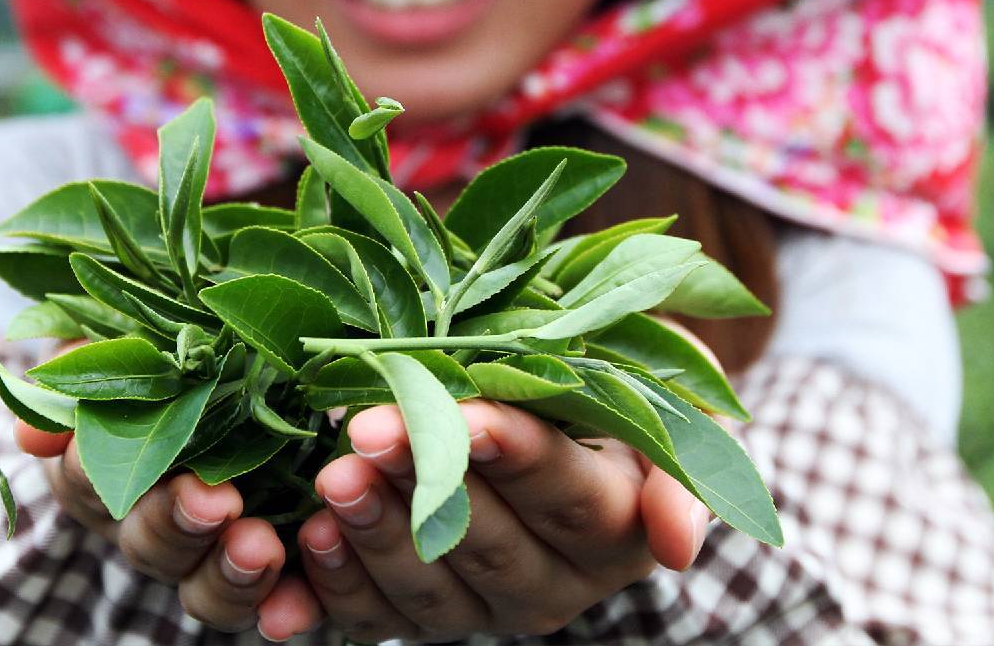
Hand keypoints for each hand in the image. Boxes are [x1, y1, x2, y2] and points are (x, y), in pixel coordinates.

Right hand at [10, 360, 322, 639]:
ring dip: (227, 573)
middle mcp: (155, 524)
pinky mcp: (274, 572)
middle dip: (173, 522)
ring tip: (258, 546)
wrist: (279, 361)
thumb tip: (31, 432)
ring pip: (203, 589)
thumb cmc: (197, 342)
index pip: (83, 481)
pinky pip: (274, 605)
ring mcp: (211, 557)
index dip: (86, 470)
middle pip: (148, 542)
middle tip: (213, 498)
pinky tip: (294, 606)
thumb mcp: (142, 333)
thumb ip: (89, 361)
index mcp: (112, 470)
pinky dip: (283, 609)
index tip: (96, 449)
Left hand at [294, 399, 709, 642]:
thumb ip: (686, 451)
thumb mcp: (664, 384)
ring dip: (376, 536)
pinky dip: (336, 589)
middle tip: (370, 432)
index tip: (468, 417)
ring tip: (333, 479)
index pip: (570, 496)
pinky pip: (376, 619)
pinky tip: (307, 541)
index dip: (518, 458)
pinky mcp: (419, 615)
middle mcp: (555, 583)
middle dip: (427, 488)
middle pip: (492, 547)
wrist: (560, 410)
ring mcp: (483, 608)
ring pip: (430, 593)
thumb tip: (677, 545)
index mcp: (619, 526)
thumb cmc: (611, 374)